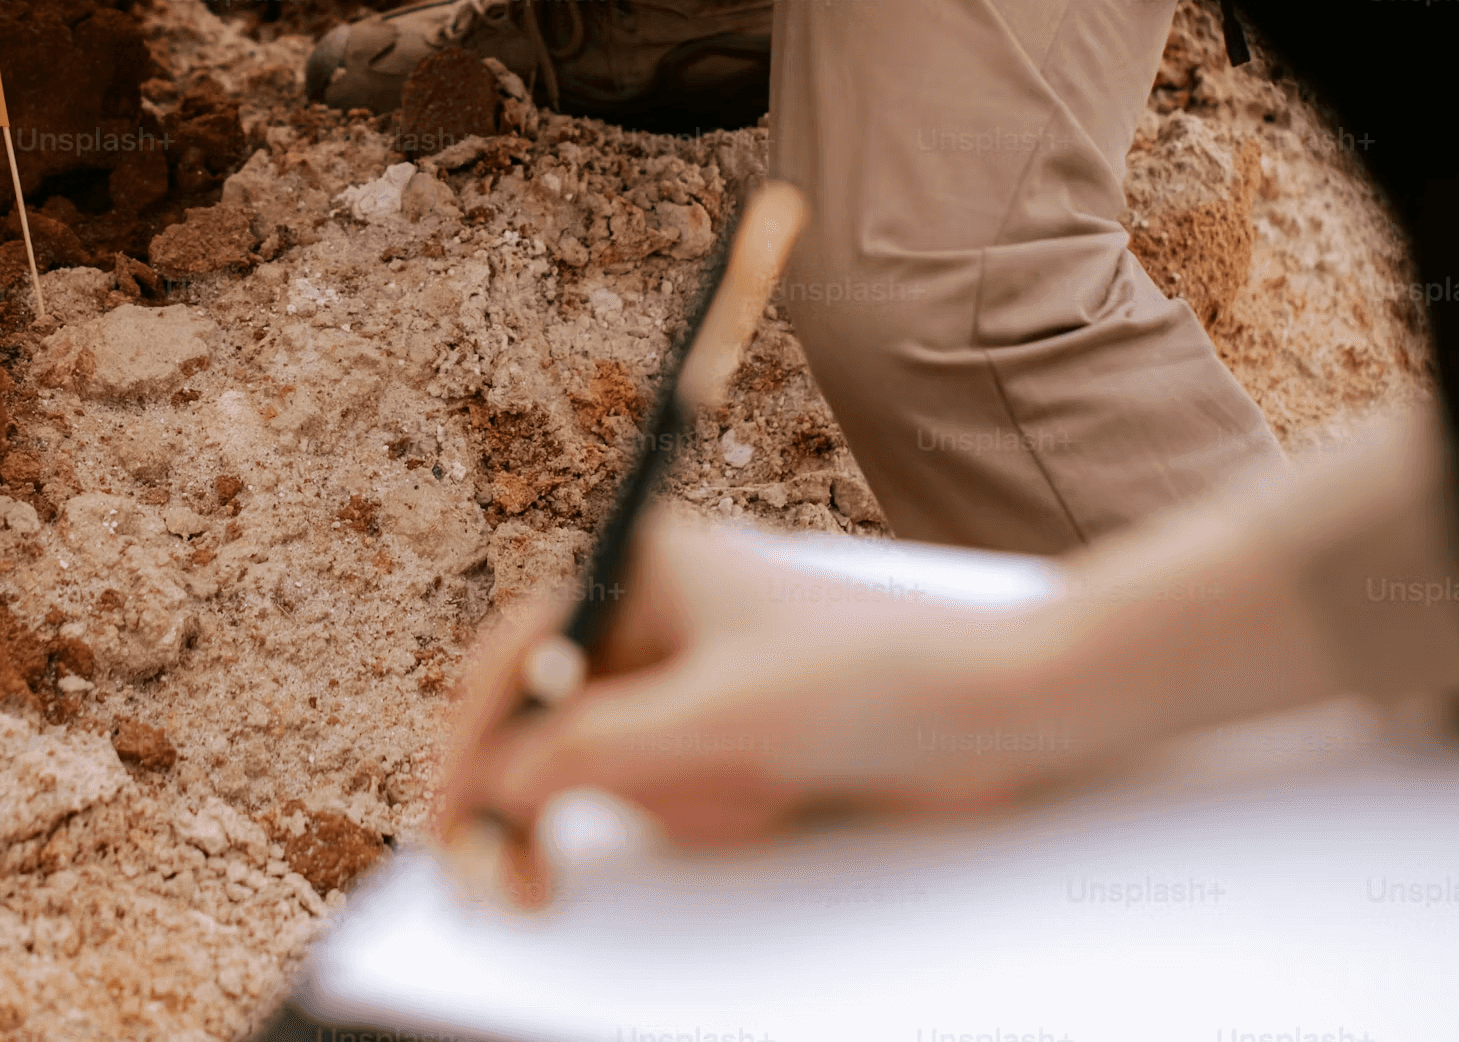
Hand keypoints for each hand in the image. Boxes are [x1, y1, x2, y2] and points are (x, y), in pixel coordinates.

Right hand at [435, 513, 1086, 907]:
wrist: (1003, 717)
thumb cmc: (875, 683)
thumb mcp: (719, 724)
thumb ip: (592, 751)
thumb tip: (493, 781)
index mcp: (641, 566)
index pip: (517, 658)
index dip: (473, 746)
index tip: (455, 825)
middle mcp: (655, 613)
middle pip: (555, 722)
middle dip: (575, 794)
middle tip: (527, 892)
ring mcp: (694, 676)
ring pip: (616, 771)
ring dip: (673, 803)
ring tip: (757, 792)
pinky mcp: (734, 731)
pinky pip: (675, 793)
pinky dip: (710, 814)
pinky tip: (777, 800)